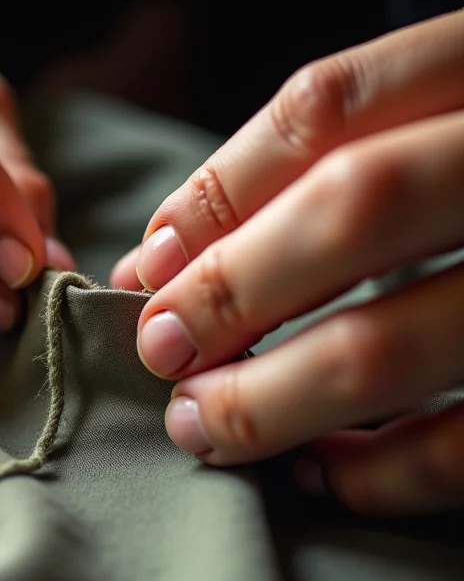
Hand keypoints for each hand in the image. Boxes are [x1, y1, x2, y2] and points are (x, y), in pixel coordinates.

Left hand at [111, 11, 463, 515]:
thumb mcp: (429, 135)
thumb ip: (309, 179)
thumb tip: (159, 263)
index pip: (326, 108)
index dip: (217, 192)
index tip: (151, 265)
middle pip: (353, 210)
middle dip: (231, 291)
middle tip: (160, 350)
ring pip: (391, 345)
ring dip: (269, 399)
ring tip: (201, 425)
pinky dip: (380, 472)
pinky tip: (316, 468)